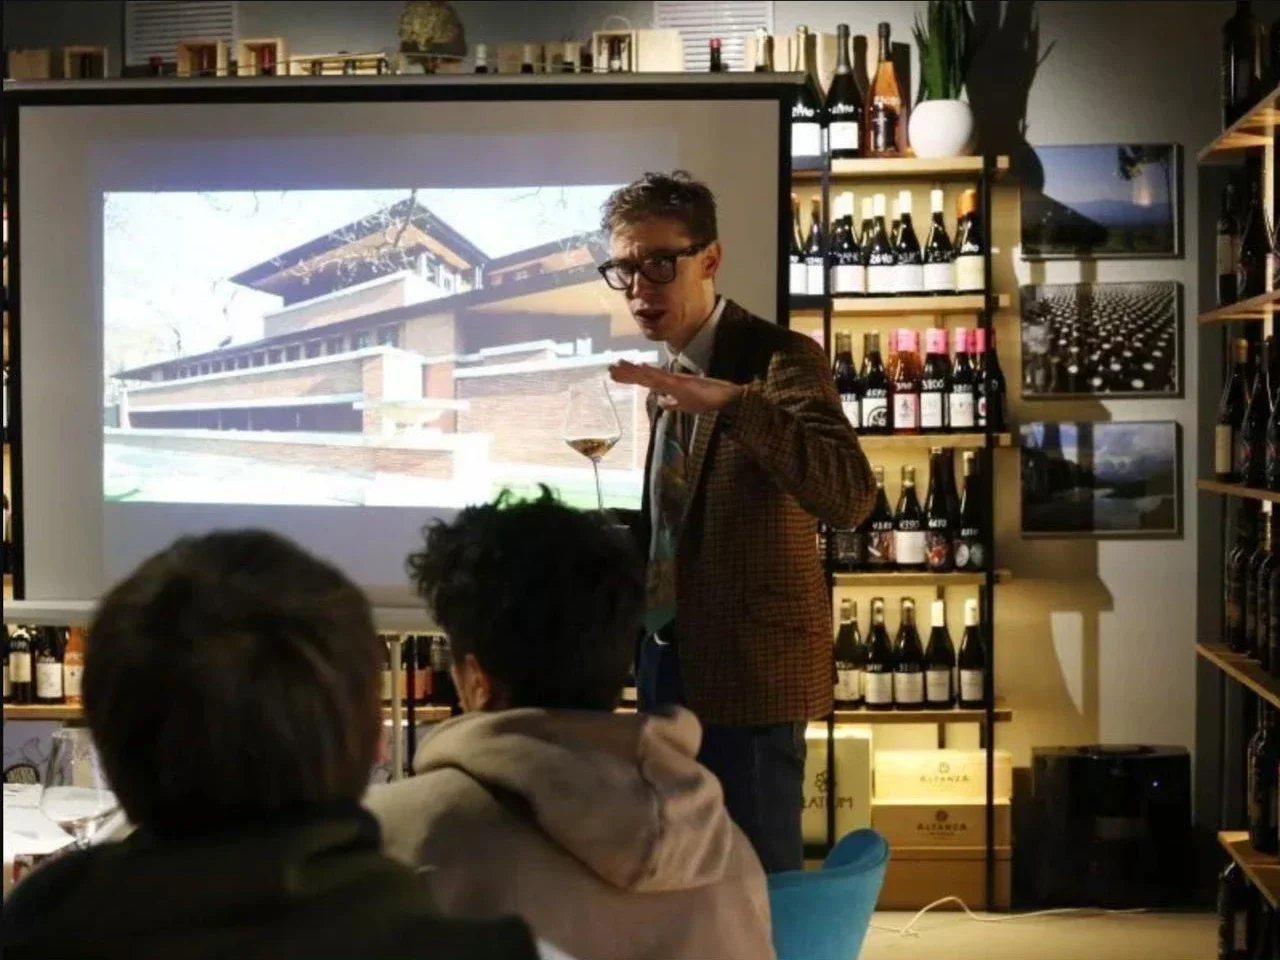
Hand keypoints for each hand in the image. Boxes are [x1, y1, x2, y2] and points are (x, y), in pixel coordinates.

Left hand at [608, 360, 744, 414]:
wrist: (727, 398)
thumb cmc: (710, 398)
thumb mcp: (686, 405)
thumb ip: (672, 402)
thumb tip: (661, 401)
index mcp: (669, 385)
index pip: (645, 380)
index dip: (631, 376)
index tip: (616, 372)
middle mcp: (669, 380)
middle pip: (643, 376)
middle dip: (627, 373)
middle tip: (609, 368)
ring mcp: (674, 381)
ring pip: (649, 375)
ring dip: (633, 371)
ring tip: (617, 367)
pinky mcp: (680, 384)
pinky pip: (662, 379)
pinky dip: (650, 374)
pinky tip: (640, 369)